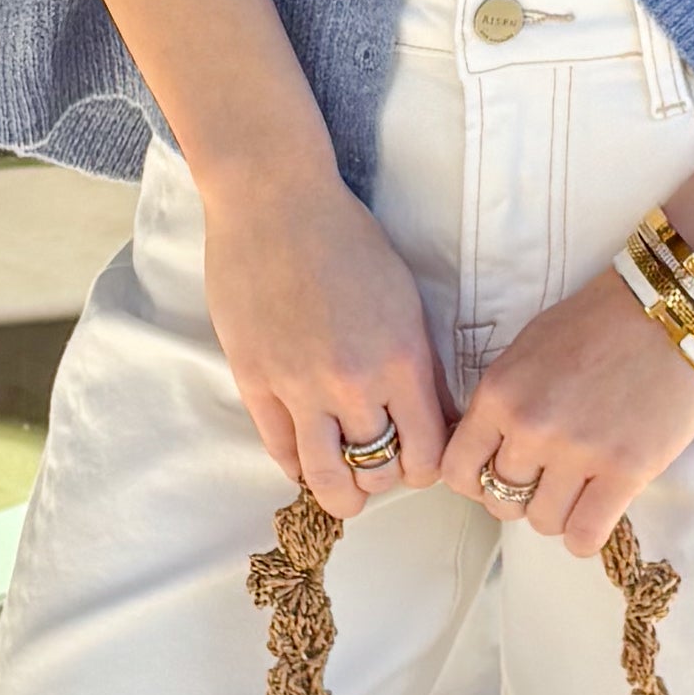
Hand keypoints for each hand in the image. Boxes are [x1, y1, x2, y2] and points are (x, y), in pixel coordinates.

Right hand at [195, 159, 452, 516]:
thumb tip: (439, 421)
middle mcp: (353, 382)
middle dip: (386, 478)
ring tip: (348, 490)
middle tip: (383, 468)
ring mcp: (298, 385)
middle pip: (380, 472)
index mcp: (401, 360)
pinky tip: (307, 460)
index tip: (420, 459)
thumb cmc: (347, 240)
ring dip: (343, 491)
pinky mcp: (254, 381)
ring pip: (326, 477)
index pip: (427, 455)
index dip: (428, 470)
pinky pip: (280, 450)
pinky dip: (298, 466)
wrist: (274, 202)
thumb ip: (421, 367)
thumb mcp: (406, 300)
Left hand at [438, 263, 693, 557]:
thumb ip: (502, 402)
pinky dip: (585, 535)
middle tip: (546, 480)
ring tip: (578, 489)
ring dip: (557, 513)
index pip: (458, 471)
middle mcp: (530, 427)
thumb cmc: (600, 323)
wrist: (673, 309)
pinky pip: (584, 536)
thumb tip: (486, 451)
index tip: (497, 476)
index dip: (476, 482)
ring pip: (543, 523)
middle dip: (521, 497)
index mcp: (499, 393)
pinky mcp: (625, 471)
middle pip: (501, 501)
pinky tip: (596, 511)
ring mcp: (578, 452)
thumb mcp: (528, 349)